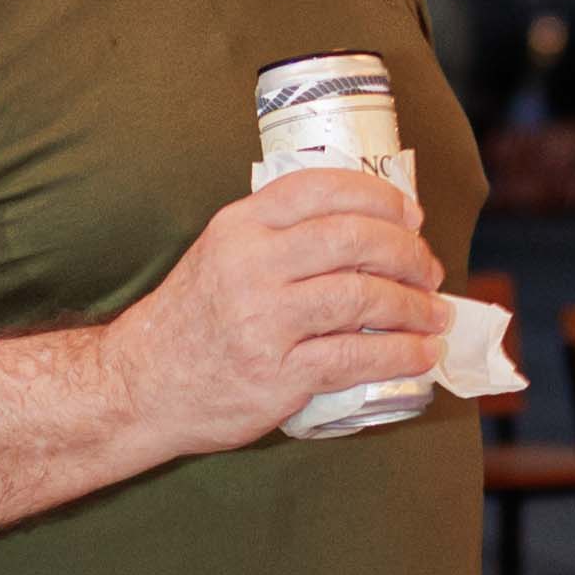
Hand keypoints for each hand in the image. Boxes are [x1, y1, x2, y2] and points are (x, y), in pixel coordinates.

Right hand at [113, 172, 445, 463]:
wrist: (140, 385)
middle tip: (429, 270)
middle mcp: (250, 265)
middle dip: (408, 253)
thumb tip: (369, 229)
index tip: (411, 216)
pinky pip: (355, 357)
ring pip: (361, 297)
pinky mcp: (276, 374)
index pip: (321, 189)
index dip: (379, 197)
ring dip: (413, 306)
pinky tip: (420, 355)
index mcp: (240, 226)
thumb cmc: (192, 319)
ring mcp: (262, 321)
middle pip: (353, 240)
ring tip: (434, 315)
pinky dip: (400, 354)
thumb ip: (279, 234)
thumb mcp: (221, 253)